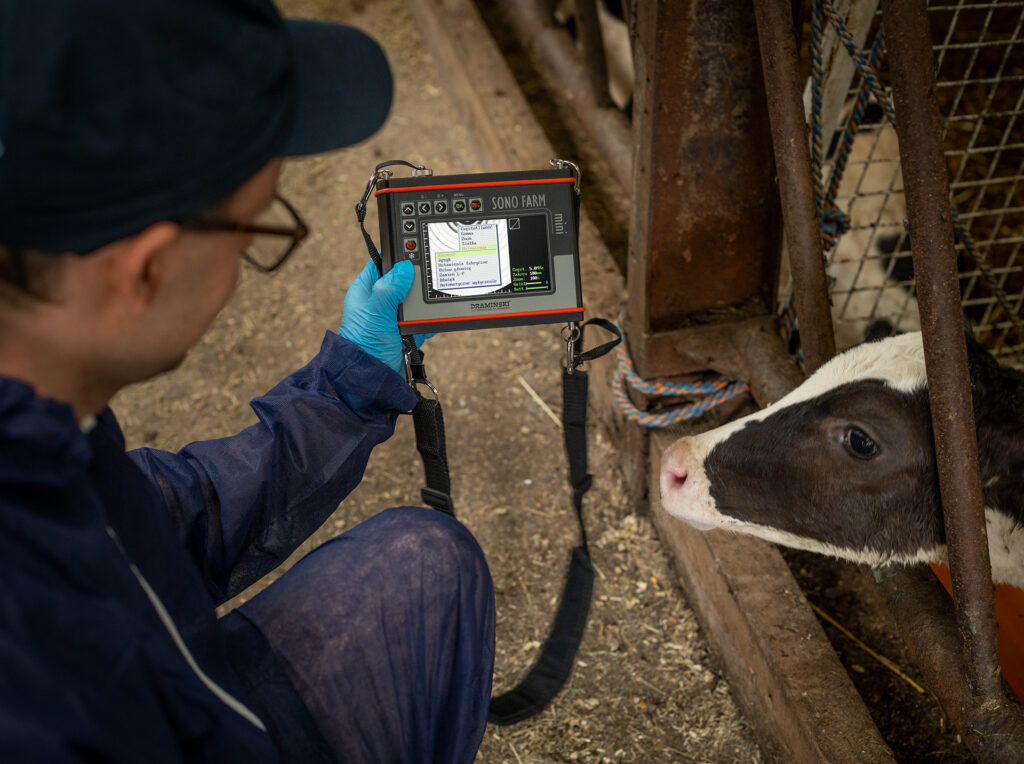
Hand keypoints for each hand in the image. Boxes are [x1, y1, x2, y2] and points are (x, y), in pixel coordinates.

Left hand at [338, 259, 430, 374]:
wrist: (371, 383)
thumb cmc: (364, 347)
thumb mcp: (375, 312)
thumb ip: (388, 288)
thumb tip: (404, 267)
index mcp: (366, 292)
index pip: (381, 264)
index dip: (396, 255)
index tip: (414, 248)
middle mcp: (380, 303)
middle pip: (403, 281)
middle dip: (416, 280)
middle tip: (430, 275)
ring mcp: (393, 319)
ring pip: (415, 301)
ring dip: (424, 303)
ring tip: (435, 299)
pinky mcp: (406, 334)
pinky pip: (423, 321)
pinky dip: (431, 321)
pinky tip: (439, 318)